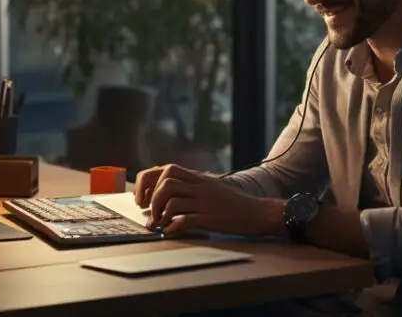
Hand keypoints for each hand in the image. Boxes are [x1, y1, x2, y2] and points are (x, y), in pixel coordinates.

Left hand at [133, 164, 282, 236]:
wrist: (258, 212)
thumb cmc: (234, 204)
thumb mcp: (212, 189)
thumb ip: (192, 188)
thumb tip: (166, 197)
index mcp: (199, 178)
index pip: (166, 169)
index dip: (149, 181)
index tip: (143, 198)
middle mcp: (200, 187)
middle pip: (166, 182)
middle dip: (152, 199)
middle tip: (150, 213)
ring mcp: (205, 202)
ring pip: (172, 201)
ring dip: (160, 214)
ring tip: (160, 224)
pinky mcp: (210, 218)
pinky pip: (185, 220)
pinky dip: (173, 227)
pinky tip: (171, 232)